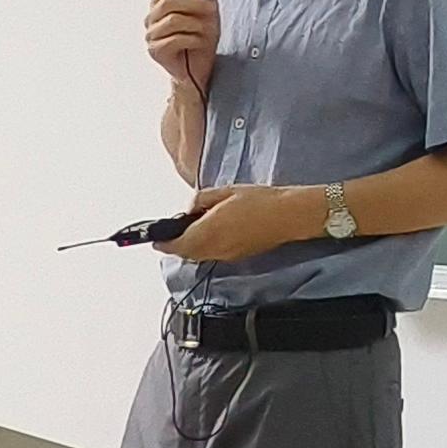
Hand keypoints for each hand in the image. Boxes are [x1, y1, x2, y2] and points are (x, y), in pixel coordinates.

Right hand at [144, 0, 218, 92]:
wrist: (199, 68)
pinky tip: (199, 43)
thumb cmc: (201, 39)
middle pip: (168, 1)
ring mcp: (151, 35)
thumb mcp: (209, 15)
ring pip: (173, 19)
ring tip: (206, 31)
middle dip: (194, 4)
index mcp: (161, 5)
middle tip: (211, 10)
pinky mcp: (156, 51)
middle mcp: (152, 19)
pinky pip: (176, 39)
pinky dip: (194, 39)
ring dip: (196, 23)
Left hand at [161, 186, 315, 263]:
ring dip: (192, 246)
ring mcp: (227, 255)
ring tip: (195, 229)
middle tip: (175, 230)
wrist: (290, 215)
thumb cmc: (260, 200)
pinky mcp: (238, 256)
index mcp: (207, 232)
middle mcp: (214, 249)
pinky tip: (215, 232)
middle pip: (186, 253)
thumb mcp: (226, 191)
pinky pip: (214, 254)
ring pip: (199, 256)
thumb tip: (190, 209)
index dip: (162, 242)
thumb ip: (201, 199)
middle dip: (177, 244)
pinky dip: (207, 247)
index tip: (156, 237)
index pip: (175, 245)